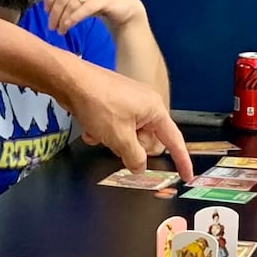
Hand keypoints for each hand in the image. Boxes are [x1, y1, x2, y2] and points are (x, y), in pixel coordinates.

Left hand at [43, 0, 147, 35]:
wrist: (124, 6)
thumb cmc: (98, 0)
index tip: (46, 12)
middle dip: (53, 12)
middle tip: (50, 26)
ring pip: (71, 3)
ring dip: (62, 19)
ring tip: (59, 30)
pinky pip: (84, 9)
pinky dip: (72, 19)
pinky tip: (67, 27)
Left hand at [60, 58, 192, 179]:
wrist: (70, 81)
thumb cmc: (97, 102)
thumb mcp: (119, 138)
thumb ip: (134, 157)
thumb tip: (139, 167)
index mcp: (154, 109)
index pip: (173, 140)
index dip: (181, 160)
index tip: (186, 175)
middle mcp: (145, 103)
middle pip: (147, 139)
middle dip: (130, 146)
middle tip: (115, 141)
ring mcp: (129, 101)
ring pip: (127, 134)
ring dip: (112, 139)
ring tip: (99, 131)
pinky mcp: (113, 101)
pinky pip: (114, 126)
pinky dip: (103, 130)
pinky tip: (91, 127)